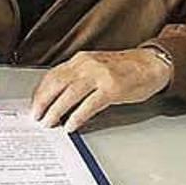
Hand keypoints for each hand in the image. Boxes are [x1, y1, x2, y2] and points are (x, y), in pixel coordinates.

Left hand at [31, 49, 171, 131]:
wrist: (151, 63)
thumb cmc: (125, 68)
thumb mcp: (96, 67)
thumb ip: (78, 78)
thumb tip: (58, 97)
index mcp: (81, 60)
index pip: (53, 75)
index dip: (40, 91)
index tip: (33, 104)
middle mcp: (87, 64)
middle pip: (57, 83)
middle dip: (42, 101)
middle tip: (35, 115)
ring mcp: (100, 75)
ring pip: (70, 94)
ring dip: (56, 110)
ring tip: (49, 122)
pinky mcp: (112, 88)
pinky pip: (89, 104)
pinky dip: (77, 116)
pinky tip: (71, 125)